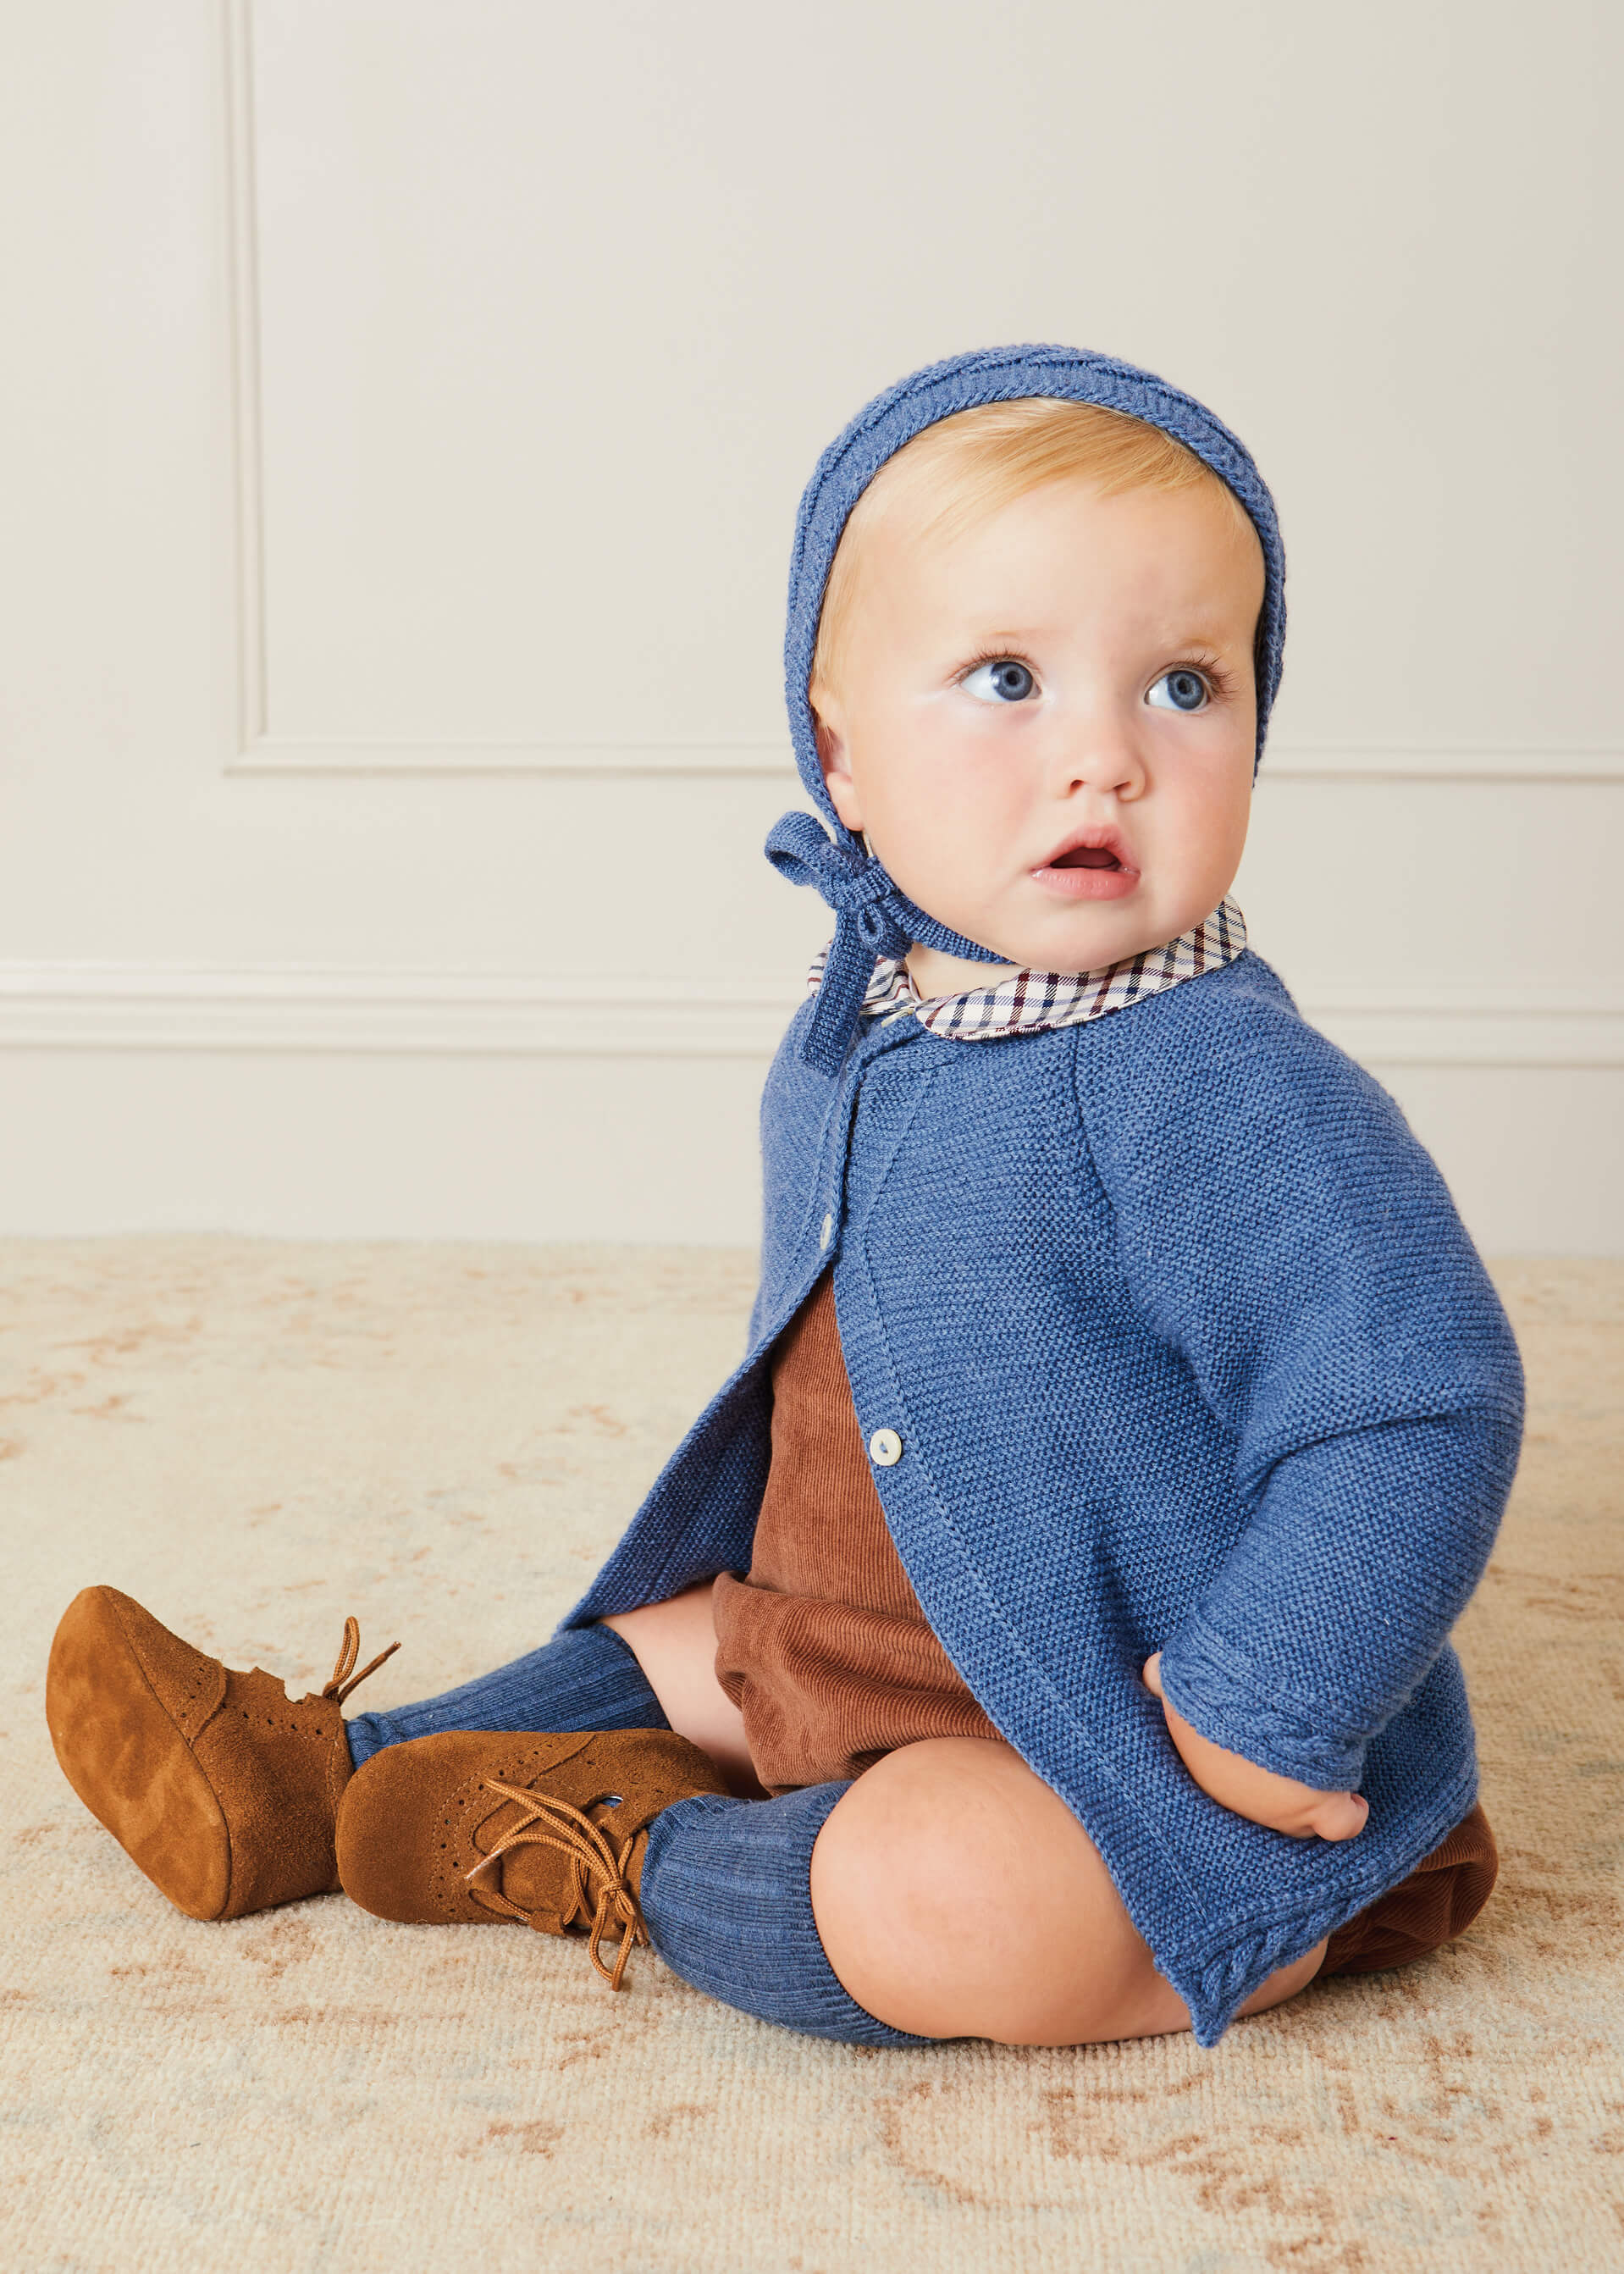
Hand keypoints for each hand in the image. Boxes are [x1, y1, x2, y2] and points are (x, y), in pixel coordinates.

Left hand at [1141, 1652, 1368, 1841]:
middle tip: (1285, 1761)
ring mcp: (1278, 1810)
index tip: (1248, 1749)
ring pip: (1296, 1822)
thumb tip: (1150, 1672)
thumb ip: (1163, 1678)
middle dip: (1270, 1786)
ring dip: (1309, 1796)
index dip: (1233, 1764)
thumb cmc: (1217, 1677)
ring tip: (1319, 1773)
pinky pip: (1341, 1824)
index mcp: (1201, 1769)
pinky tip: (1352, 1800)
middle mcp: (1235, 1800)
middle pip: (1255, 1806)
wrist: (1259, 1690)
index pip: (1215, 1781)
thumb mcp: (1181, 1675)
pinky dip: (1349, 1812)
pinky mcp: (1320, 1808)